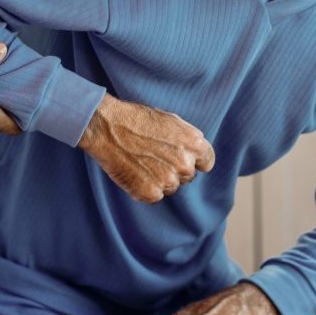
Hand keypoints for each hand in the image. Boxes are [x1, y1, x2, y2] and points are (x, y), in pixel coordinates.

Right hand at [78, 93, 214, 202]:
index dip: (196, 161)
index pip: (207, 162)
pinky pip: (154, 196)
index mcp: (194, 143)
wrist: (108, 126)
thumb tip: (195, 151)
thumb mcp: (171, 120)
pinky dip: (145, 188)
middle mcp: (185, 164)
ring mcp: (168, 180)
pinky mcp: (150, 193)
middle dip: (175, 169)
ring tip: (141, 161)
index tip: (185, 160)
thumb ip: (187, 139)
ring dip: (159, 179)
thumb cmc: (137, 118)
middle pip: (188, 176)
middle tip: (154, 156)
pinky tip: (134, 171)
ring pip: (170, 187)